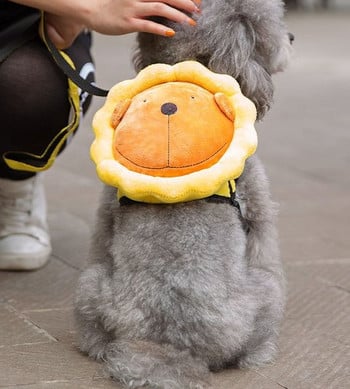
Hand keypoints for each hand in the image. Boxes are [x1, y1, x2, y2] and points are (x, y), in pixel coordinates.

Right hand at [45, 0, 199, 48]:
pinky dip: (160, 28)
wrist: (90, 9)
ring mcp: (133, 8)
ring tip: (191, 22)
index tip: (197, 1)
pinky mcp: (128, 22)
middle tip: (199, 10)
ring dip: (178, 15)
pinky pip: (147, 25)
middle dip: (186, 2)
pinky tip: (171, 32)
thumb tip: (164, 7)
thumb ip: (148, 2)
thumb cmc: (111, 6)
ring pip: (160, 8)